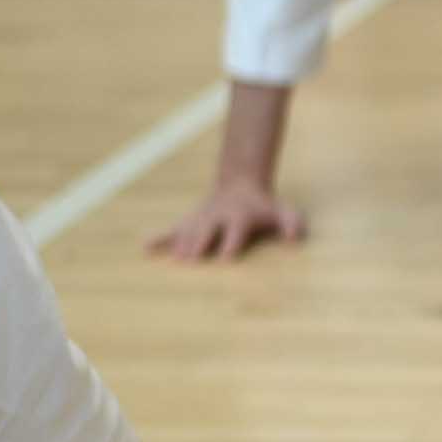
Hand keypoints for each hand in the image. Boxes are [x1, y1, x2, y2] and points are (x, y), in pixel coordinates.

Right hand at [148, 178, 306, 262]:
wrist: (241, 183)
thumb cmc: (263, 205)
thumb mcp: (282, 210)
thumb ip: (291, 222)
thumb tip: (295, 237)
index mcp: (240, 215)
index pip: (236, 230)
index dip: (232, 242)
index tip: (226, 257)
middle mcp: (218, 216)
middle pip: (208, 230)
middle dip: (200, 243)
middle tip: (191, 258)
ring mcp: (202, 217)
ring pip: (189, 229)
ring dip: (181, 243)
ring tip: (174, 258)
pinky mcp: (191, 220)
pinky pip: (173, 229)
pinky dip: (160, 237)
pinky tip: (146, 246)